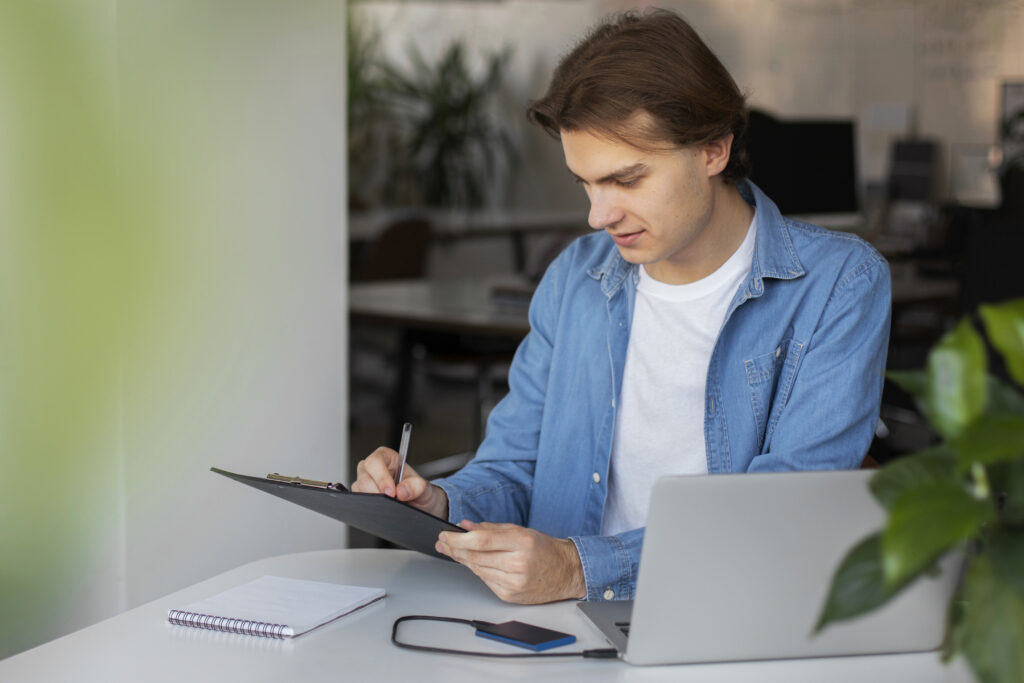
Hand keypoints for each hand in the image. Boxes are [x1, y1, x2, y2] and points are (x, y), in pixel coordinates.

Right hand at [352, 447, 447, 518]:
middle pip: (364, 478)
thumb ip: (418, 486)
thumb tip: (402, 490)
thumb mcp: (425, 489)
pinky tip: (381, 511)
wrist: (419, 508)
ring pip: (359, 491)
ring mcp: (365, 483)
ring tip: (389, 507)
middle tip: (390, 502)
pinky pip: (358, 502)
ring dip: (373, 501)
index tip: (391, 492)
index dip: (381, 476)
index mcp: (387, 458)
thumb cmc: (419, 492)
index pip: (375, 461)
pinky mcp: (362, 497)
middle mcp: (373, 469)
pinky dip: (369, 507)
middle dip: (377, 492)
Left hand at [436, 521, 585, 603]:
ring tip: (453, 551)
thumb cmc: (544, 550)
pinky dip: (477, 571)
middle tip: (443, 543)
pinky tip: (474, 563)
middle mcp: (518, 563)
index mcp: (522, 542)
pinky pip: (485, 581)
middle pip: (475, 557)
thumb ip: (491, 528)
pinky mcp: (510, 595)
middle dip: (454, 549)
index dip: (458, 539)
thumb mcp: (520, 530)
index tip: (445, 535)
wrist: (566, 572)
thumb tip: (466, 526)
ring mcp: (514, 583)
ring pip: (477, 570)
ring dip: (462, 560)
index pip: (481, 541)